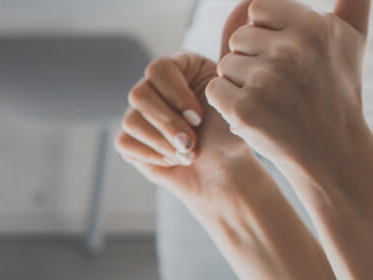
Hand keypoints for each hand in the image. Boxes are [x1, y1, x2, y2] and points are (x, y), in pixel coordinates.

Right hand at [116, 47, 258, 204]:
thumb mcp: (236, 93)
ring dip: (163, 142)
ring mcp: (139, 113)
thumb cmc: (232, 133)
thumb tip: (246, 6)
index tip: (199, 115)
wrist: (224, 171)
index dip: (175, 94)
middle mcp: (154, 88)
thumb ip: (231, 58)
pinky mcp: (130, 139)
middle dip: (167, 122)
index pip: (158, 68)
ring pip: (131, 120)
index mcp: (178, 69)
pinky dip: (153, 154)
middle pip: (139, 94)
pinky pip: (126, 141)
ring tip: (189, 153)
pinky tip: (175, 159)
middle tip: (191, 141)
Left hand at [206, 0, 372, 177]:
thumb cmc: (337, 88)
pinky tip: (256, 112)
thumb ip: (352, 0)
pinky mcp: (244, 109)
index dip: (266, 30)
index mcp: (313, 27)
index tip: (286, 52)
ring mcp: (266, 81)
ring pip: (225, 64)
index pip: (257, 9)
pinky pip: (215, 89)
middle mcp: (290, 51)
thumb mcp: (352, 38)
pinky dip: (228, 102)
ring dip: (240, 80)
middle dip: (252, 56)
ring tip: (271, 98)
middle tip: (281, 81)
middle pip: (239, 37)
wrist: (331, 148)